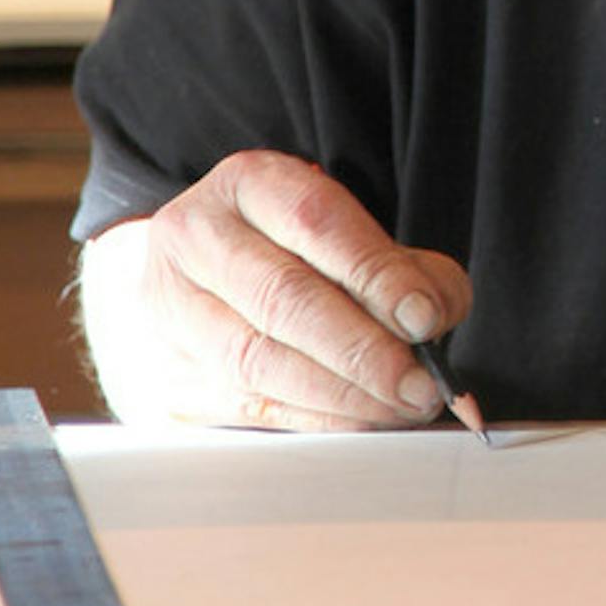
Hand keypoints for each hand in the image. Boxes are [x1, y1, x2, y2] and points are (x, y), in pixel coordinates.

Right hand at [77, 150, 471, 430]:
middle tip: (419, 383)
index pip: (314, 222)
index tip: (424, 319)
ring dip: (342, 395)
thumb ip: (404, 266)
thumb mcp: (348, 227)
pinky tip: (360, 422)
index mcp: (247, 183)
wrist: (203, 269)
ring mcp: (174, 308)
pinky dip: (316, 420)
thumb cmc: (294, 246)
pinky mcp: (172, 373)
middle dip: (362, 350)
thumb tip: (432, 318)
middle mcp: (197, 237)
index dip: (374, 274)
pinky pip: (249, 407)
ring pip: (258, 361)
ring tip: (399, 406)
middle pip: (282, 298)